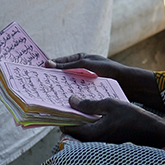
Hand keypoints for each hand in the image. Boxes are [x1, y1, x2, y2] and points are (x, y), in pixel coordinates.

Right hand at [46, 54, 163, 109]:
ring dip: (62, 92)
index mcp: (80, 59)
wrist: (127, 83)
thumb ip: (68, 65)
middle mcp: (82, 69)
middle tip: (41, 89)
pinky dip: (71, 98)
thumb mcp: (85, 64)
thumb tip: (47, 64)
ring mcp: (85, 81)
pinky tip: (65, 105)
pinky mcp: (90, 92)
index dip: (49, 68)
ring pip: (69, 87)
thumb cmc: (108, 69)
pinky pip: (77, 95)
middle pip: (63, 76)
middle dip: (53, 82)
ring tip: (50, 99)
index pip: (60, 63)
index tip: (37, 74)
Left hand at [62, 96, 164, 146]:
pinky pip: (92, 134)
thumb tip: (71, 100)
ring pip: (82, 134)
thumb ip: (89, 104)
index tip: (60, 106)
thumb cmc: (133, 117)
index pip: (67, 128)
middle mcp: (94, 142)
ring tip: (82, 106)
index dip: (62, 117)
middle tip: (70, 104)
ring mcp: (100, 144)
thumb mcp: (110, 104)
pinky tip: (94, 113)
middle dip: (70, 119)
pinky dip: (89, 125)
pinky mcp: (106, 143)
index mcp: (92, 133)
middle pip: (73, 132)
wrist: (152, 131)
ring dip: (80, 122)